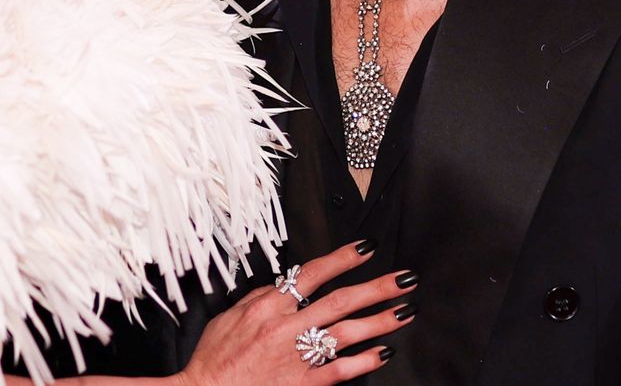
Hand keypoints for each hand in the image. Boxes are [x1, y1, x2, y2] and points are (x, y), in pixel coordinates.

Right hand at [173, 242, 412, 385]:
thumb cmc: (215, 360)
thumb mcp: (230, 316)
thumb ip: (260, 298)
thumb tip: (284, 283)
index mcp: (267, 308)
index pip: (312, 274)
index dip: (342, 259)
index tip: (366, 248)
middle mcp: (285, 329)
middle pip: (340, 301)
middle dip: (376, 288)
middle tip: (404, 279)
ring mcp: (296, 358)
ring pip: (347, 333)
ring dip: (380, 321)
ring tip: (405, 311)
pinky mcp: (303, 384)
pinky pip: (340, 369)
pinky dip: (364, 360)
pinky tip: (383, 353)